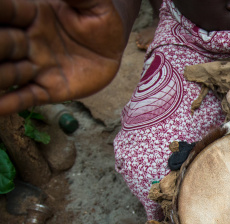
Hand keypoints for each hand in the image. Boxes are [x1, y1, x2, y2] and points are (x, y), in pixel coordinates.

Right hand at [0, 0, 125, 114]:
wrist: (114, 47)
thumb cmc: (102, 18)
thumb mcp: (94, 2)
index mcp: (33, 14)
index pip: (6, 11)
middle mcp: (28, 41)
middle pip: (1, 43)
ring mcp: (37, 67)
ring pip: (7, 72)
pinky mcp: (50, 90)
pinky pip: (25, 97)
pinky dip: (8, 104)